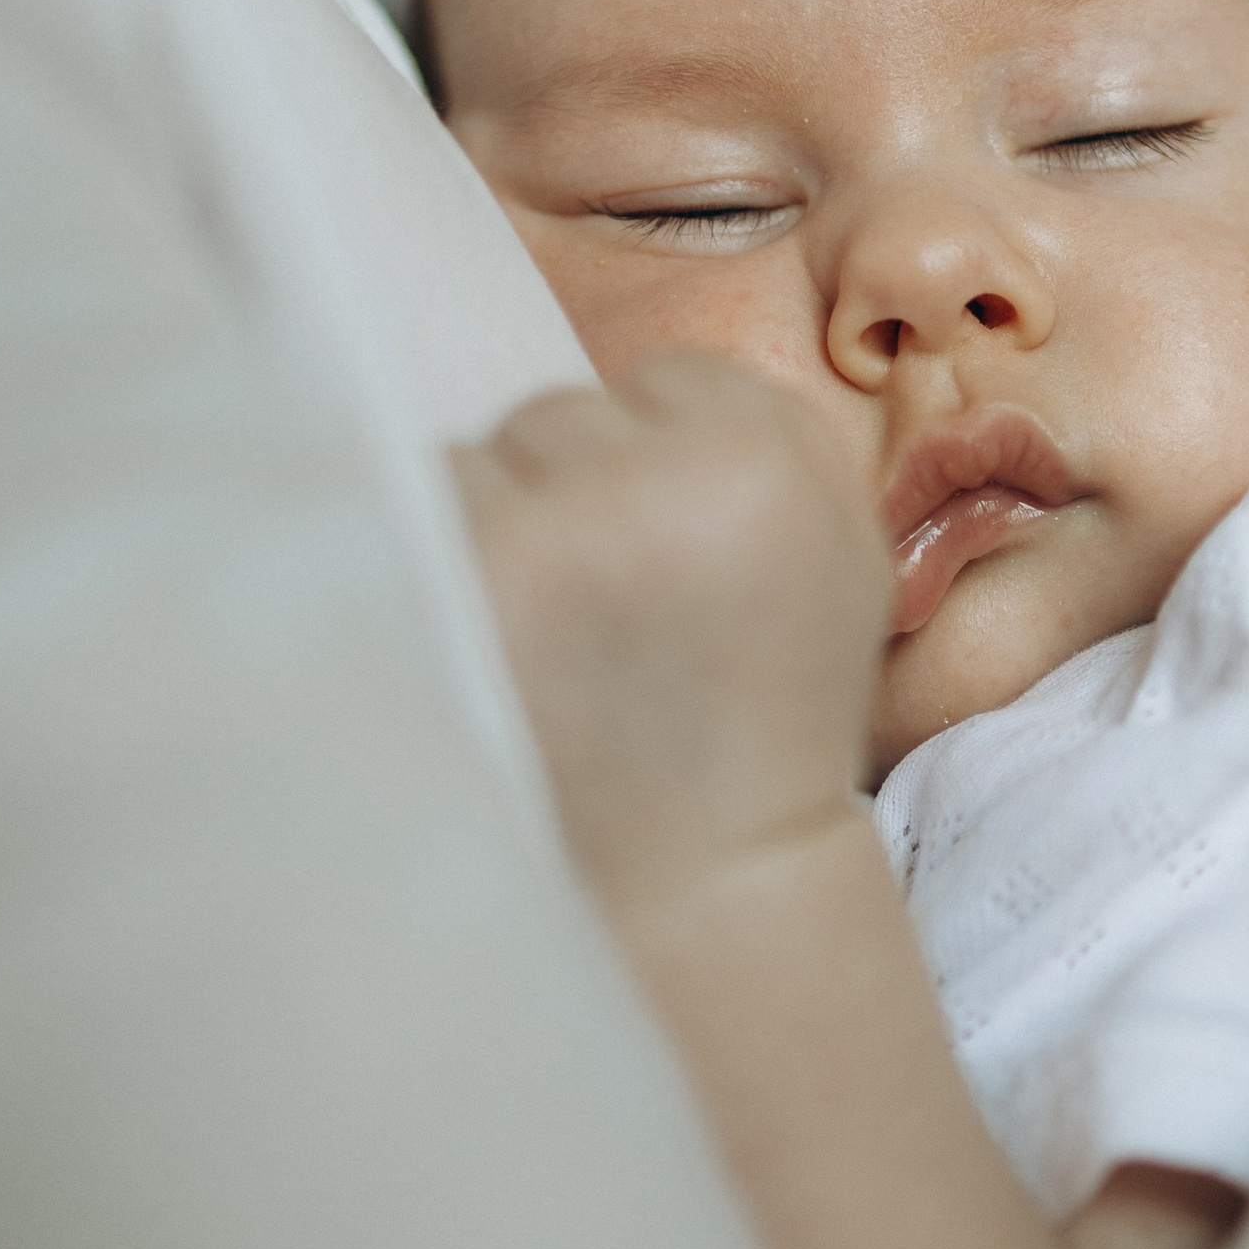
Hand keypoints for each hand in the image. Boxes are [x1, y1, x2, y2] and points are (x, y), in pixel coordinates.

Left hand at [452, 354, 889, 923]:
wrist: (701, 872)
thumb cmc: (759, 712)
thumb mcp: (833, 558)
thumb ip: (764, 441)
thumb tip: (641, 375)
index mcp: (760, 462)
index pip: (664, 380)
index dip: (664, 466)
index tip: (678, 559)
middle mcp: (648, 484)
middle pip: (558, 414)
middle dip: (572, 495)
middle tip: (608, 611)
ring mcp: (539, 538)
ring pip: (476, 458)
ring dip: (496, 527)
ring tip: (548, 635)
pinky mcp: (453, 591)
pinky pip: (415, 519)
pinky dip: (441, 572)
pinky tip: (497, 647)